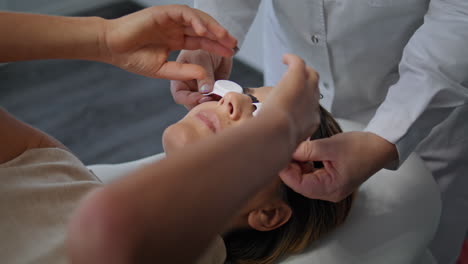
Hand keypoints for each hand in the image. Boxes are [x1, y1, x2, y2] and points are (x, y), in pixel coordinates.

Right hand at [100, 5, 236, 79]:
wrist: (111, 47)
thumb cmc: (132, 58)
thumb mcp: (163, 69)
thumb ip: (184, 71)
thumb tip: (205, 77)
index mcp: (175, 40)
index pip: (201, 41)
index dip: (216, 46)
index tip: (231, 53)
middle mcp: (175, 28)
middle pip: (203, 29)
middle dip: (220, 36)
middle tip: (234, 45)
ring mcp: (169, 19)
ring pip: (197, 19)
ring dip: (213, 27)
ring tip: (225, 37)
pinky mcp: (163, 12)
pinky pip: (184, 14)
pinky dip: (197, 20)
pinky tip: (206, 31)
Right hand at [170, 50, 232, 108]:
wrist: (220, 45)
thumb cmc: (202, 48)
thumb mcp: (200, 57)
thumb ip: (202, 74)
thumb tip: (205, 91)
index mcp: (180, 81)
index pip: (180, 96)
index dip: (189, 100)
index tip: (202, 98)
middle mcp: (191, 90)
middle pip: (194, 105)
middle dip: (204, 105)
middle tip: (214, 101)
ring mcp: (204, 93)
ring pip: (207, 105)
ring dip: (215, 104)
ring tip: (222, 99)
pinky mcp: (216, 93)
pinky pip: (219, 100)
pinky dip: (223, 100)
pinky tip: (228, 96)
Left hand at [259, 54, 320, 144]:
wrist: (277, 134)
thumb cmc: (276, 140)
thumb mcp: (281, 142)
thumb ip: (279, 140)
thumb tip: (266, 142)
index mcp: (310, 121)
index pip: (311, 107)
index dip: (304, 103)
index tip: (294, 102)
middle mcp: (313, 104)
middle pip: (315, 88)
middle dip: (309, 83)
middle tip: (298, 79)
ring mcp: (307, 89)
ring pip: (311, 74)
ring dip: (302, 70)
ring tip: (292, 66)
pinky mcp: (297, 77)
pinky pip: (298, 62)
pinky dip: (292, 59)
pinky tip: (284, 58)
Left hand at [279, 131, 397, 201]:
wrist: (380, 147)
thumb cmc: (361, 147)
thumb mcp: (331, 146)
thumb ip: (308, 150)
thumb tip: (288, 151)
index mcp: (330, 188)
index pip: (299, 185)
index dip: (286, 171)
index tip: (279, 156)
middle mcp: (329, 192)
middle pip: (300, 183)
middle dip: (291, 166)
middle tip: (285, 149)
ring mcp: (330, 187)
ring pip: (305, 178)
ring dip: (298, 163)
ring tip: (296, 148)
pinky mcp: (330, 179)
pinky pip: (312, 174)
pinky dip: (306, 163)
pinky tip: (304, 151)